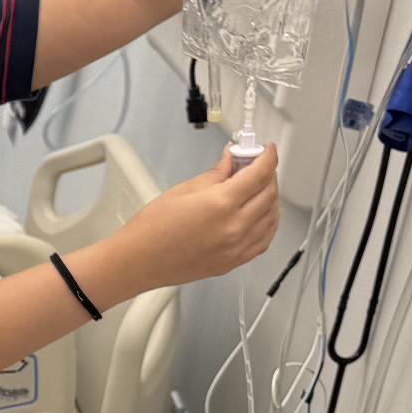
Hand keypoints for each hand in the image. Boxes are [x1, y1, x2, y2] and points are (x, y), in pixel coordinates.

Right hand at [109, 143, 279, 291]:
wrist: (138, 261)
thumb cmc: (151, 229)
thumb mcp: (183, 190)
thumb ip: (215, 174)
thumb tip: (230, 160)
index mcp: (221, 204)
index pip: (260, 174)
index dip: (268, 157)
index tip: (267, 150)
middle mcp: (234, 226)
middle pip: (269, 193)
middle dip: (268, 175)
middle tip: (257, 166)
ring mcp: (237, 247)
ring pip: (273, 217)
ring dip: (272, 198)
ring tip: (259, 189)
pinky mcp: (234, 261)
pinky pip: (265, 240)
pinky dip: (269, 223)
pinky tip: (263, 215)